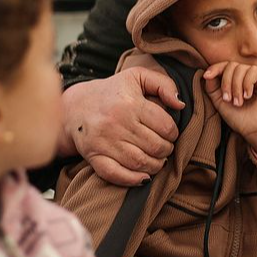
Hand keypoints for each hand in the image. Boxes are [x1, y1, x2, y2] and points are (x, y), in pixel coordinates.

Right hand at [58, 67, 183, 185]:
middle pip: (155, 146)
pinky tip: (143, 176)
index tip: (170, 133)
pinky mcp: (94, 156)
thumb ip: (164, 84)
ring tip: (157, 160)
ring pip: (140, 162)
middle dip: (166, 150)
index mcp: (130, 103)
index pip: (165, 126)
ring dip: (155, 166)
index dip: (173, 133)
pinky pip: (116, 174)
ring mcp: (104, 141)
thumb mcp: (138, 76)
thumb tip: (180, 105)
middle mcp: (116, 123)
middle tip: (165, 148)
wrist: (76, 106)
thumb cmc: (113, 92)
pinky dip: (133, 179)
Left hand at [203, 62, 256, 164]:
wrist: (256, 131)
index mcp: (238, 79)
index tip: (207, 76)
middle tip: (228, 100)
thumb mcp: (220, 102)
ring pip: (241, 68)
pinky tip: (248, 96)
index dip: (216, 68)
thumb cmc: (240, 119)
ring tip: (238, 102)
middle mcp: (249, 75)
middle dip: (226, 82)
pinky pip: (253, 70)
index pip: (226, 66)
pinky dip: (247, 83)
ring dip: (236, 86)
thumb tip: (207, 73)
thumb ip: (212, 87)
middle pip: (232, 65)